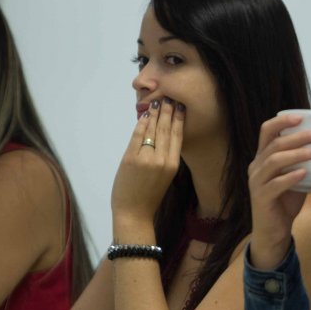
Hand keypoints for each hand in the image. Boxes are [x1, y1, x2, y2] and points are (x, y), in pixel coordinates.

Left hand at [111, 99, 183, 235]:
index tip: (179, 105)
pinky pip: (137, 136)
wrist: (134, 214)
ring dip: (154, 113)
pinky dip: (141, 123)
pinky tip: (144, 114)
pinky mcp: (131, 158)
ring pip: (152, 129)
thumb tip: (160, 135)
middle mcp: (162, 159)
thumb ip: (164, 158)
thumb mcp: (164, 177)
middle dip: (167, 110)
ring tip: (157, 100)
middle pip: (165, 128)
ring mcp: (146, 158)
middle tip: (169, 96)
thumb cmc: (149, 197)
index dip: (178, 118)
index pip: (177, 135)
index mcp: (173, 164)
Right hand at [247, 113, 310, 268]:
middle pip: (273, 144)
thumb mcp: (294, 178)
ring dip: (297, 154)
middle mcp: (256, 167)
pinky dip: (291, 177)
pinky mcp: (261, 198)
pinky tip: (304, 173)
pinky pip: (275, 184)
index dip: (282, 122)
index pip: (266, 131)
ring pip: (274, 161)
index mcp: (262, 158)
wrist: (274, 232)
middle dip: (297, 137)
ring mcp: (256, 182)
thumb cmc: (285, 202)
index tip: (301, 117)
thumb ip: (303, 163)